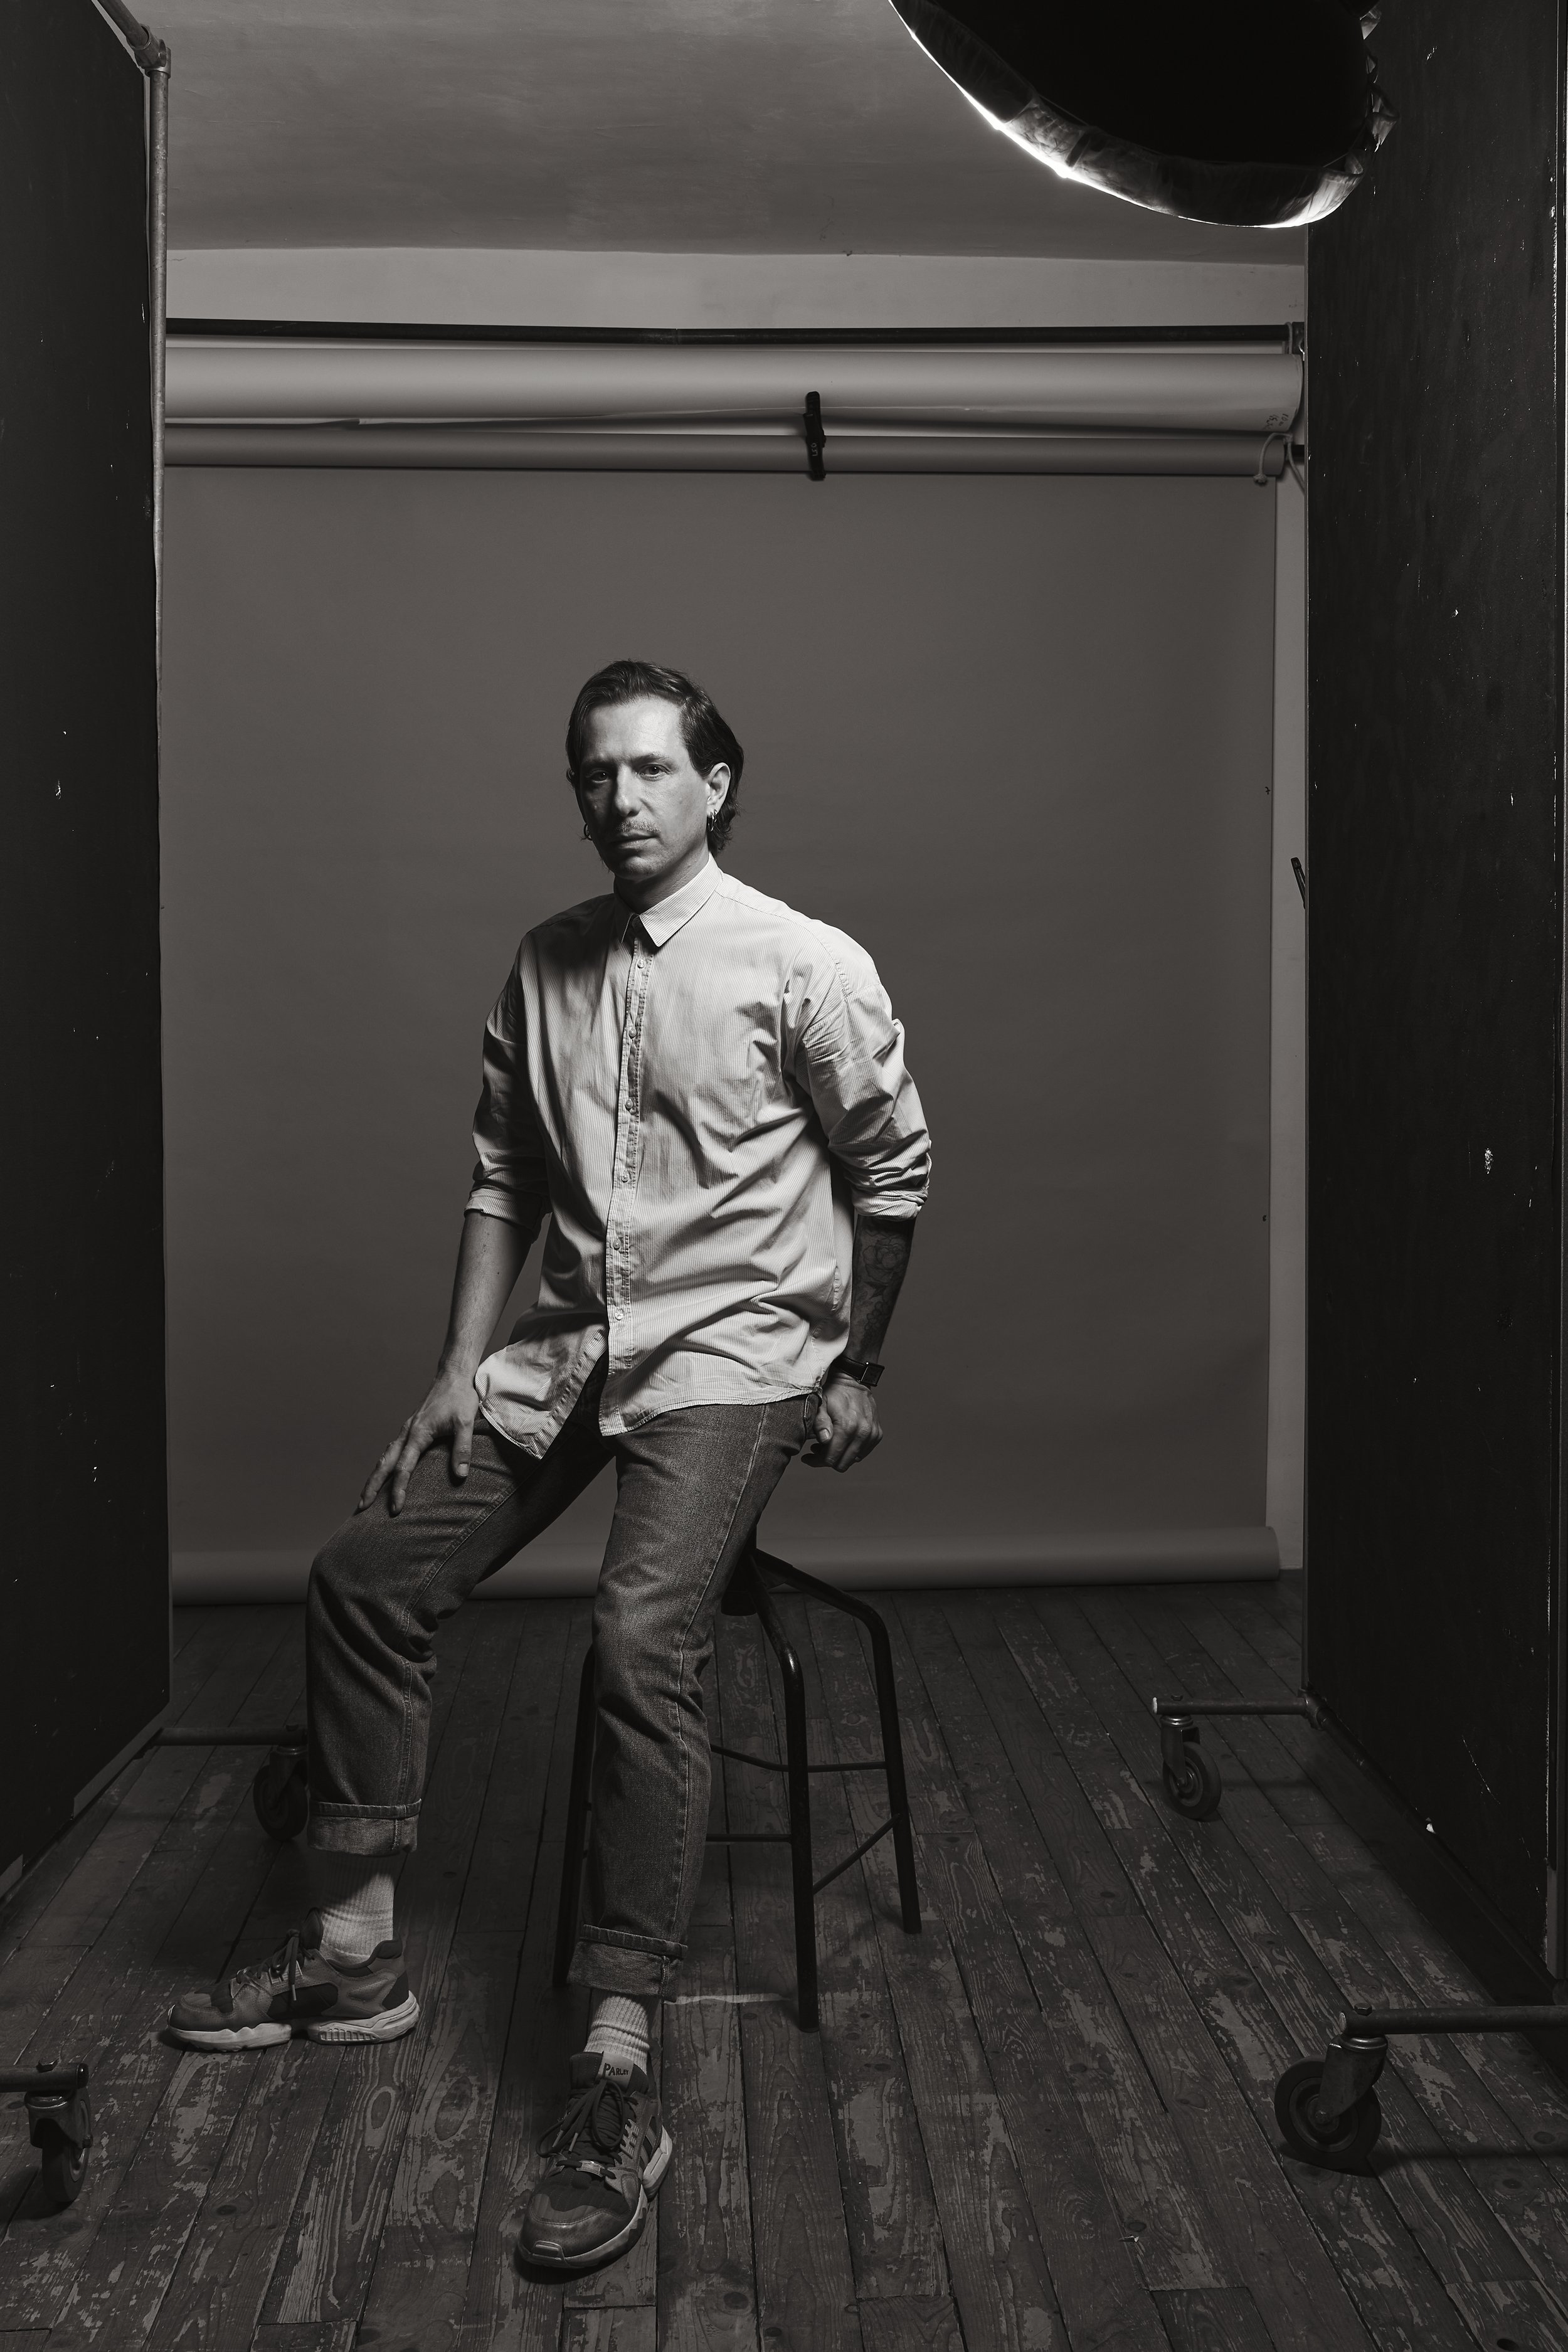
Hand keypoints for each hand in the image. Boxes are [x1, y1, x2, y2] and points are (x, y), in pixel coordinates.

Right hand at [358, 1367, 478, 1516]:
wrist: (453, 1376)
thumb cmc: (459, 1398)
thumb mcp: (465, 1423)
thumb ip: (462, 1449)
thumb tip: (460, 1476)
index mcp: (418, 1434)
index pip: (404, 1468)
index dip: (399, 1489)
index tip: (395, 1509)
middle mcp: (407, 1433)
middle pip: (384, 1464)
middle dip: (372, 1486)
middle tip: (361, 1507)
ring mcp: (407, 1430)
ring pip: (386, 1457)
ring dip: (375, 1476)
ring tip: (367, 1496)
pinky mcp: (412, 1428)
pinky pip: (393, 1450)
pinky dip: (385, 1464)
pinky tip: (386, 1472)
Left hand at [803, 1376, 881, 1471]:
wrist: (854, 1381)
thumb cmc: (834, 1393)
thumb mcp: (820, 1404)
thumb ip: (820, 1423)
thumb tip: (824, 1440)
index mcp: (847, 1427)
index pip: (831, 1458)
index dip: (816, 1461)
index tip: (807, 1456)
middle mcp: (863, 1433)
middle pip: (842, 1464)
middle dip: (827, 1460)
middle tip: (817, 1449)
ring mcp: (872, 1435)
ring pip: (852, 1460)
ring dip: (839, 1455)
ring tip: (829, 1443)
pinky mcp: (877, 1435)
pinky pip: (862, 1453)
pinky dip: (851, 1451)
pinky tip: (842, 1441)